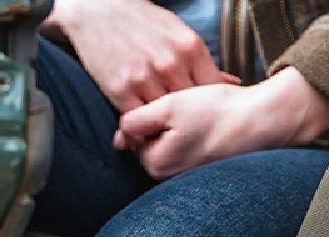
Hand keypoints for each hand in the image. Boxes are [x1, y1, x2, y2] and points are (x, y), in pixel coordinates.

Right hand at [44, 0, 237, 112]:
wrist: (98, 9)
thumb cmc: (141, 21)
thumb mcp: (178, 33)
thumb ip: (201, 62)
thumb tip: (230, 82)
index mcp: (190, 47)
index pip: (212, 91)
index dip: (209, 109)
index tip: (205, 117)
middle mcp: (171, 64)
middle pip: (190, 110)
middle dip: (188, 123)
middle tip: (185, 131)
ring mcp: (146, 78)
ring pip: (165, 120)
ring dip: (164, 130)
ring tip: (163, 133)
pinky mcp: (121, 90)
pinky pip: (138, 123)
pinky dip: (142, 130)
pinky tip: (143, 131)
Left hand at [113, 67, 328, 179]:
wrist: (261, 122)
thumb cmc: (218, 112)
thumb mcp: (170, 106)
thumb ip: (136, 120)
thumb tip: (117, 139)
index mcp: (155, 165)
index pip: (134, 138)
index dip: (151, 115)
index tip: (176, 108)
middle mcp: (167, 181)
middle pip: (151, 145)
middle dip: (165, 127)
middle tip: (193, 114)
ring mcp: (185, 182)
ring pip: (170, 149)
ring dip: (181, 133)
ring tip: (204, 123)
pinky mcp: (201, 178)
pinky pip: (188, 156)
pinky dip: (195, 142)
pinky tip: (212, 133)